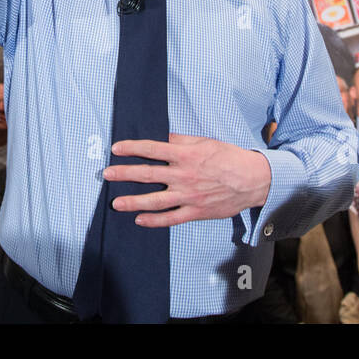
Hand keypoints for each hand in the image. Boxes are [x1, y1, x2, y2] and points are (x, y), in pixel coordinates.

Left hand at [103, 134, 270, 227]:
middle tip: (106, 174)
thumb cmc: (229, 158)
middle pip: (147, 174)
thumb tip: (161, 137)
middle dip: (124, 173)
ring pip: (155, 200)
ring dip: (133, 201)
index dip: (132, 148)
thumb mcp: (204, 142)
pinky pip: (171, 218)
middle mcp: (184, 175)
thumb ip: (181, 141)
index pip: (152, 149)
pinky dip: (154, 220)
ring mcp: (188, 196)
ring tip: (116, 203)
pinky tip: (139, 220)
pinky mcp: (195, 211)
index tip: (116, 149)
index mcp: (186, 155)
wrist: (252, 180)